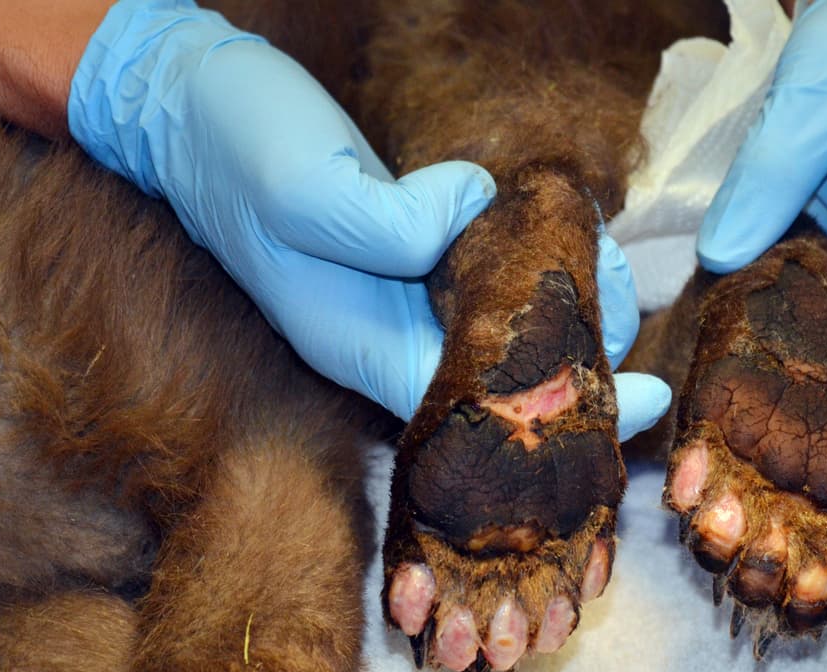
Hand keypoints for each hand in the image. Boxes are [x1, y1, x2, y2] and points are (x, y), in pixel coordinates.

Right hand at [66, 0, 668, 438]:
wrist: (188, 104)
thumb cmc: (238, 146)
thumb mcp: (304, 189)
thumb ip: (388, 225)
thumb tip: (473, 214)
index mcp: (358, 343)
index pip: (471, 407)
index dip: (555, 411)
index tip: (639, 399)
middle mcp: (382, 334)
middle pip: (494, 381)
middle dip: (573, 360)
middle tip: (627, 312)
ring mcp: (393, 296)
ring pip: (495, 331)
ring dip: (561, 309)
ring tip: (609, 268)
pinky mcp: (403, 252)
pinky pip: (482, 281)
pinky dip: (531, 270)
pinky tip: (567, 245)